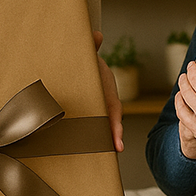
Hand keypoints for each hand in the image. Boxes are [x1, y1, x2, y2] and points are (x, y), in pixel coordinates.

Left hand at [92, 31, 125, 151]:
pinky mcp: (85, 111)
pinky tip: (78, 151)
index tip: (118, 144)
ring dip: (97, 142)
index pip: (113, 111)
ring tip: (94, 160)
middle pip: (107, 125)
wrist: (81, 62)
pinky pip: (85, 125)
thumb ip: (91, 45)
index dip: (116, 128)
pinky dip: (84, 137)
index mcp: (106, 91)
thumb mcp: (88, 53)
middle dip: (108, 142)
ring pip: (98, 127)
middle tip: (108, 159)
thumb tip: (96, 35)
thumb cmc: (86, 60)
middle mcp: (103, 103)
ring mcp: (95, 108)